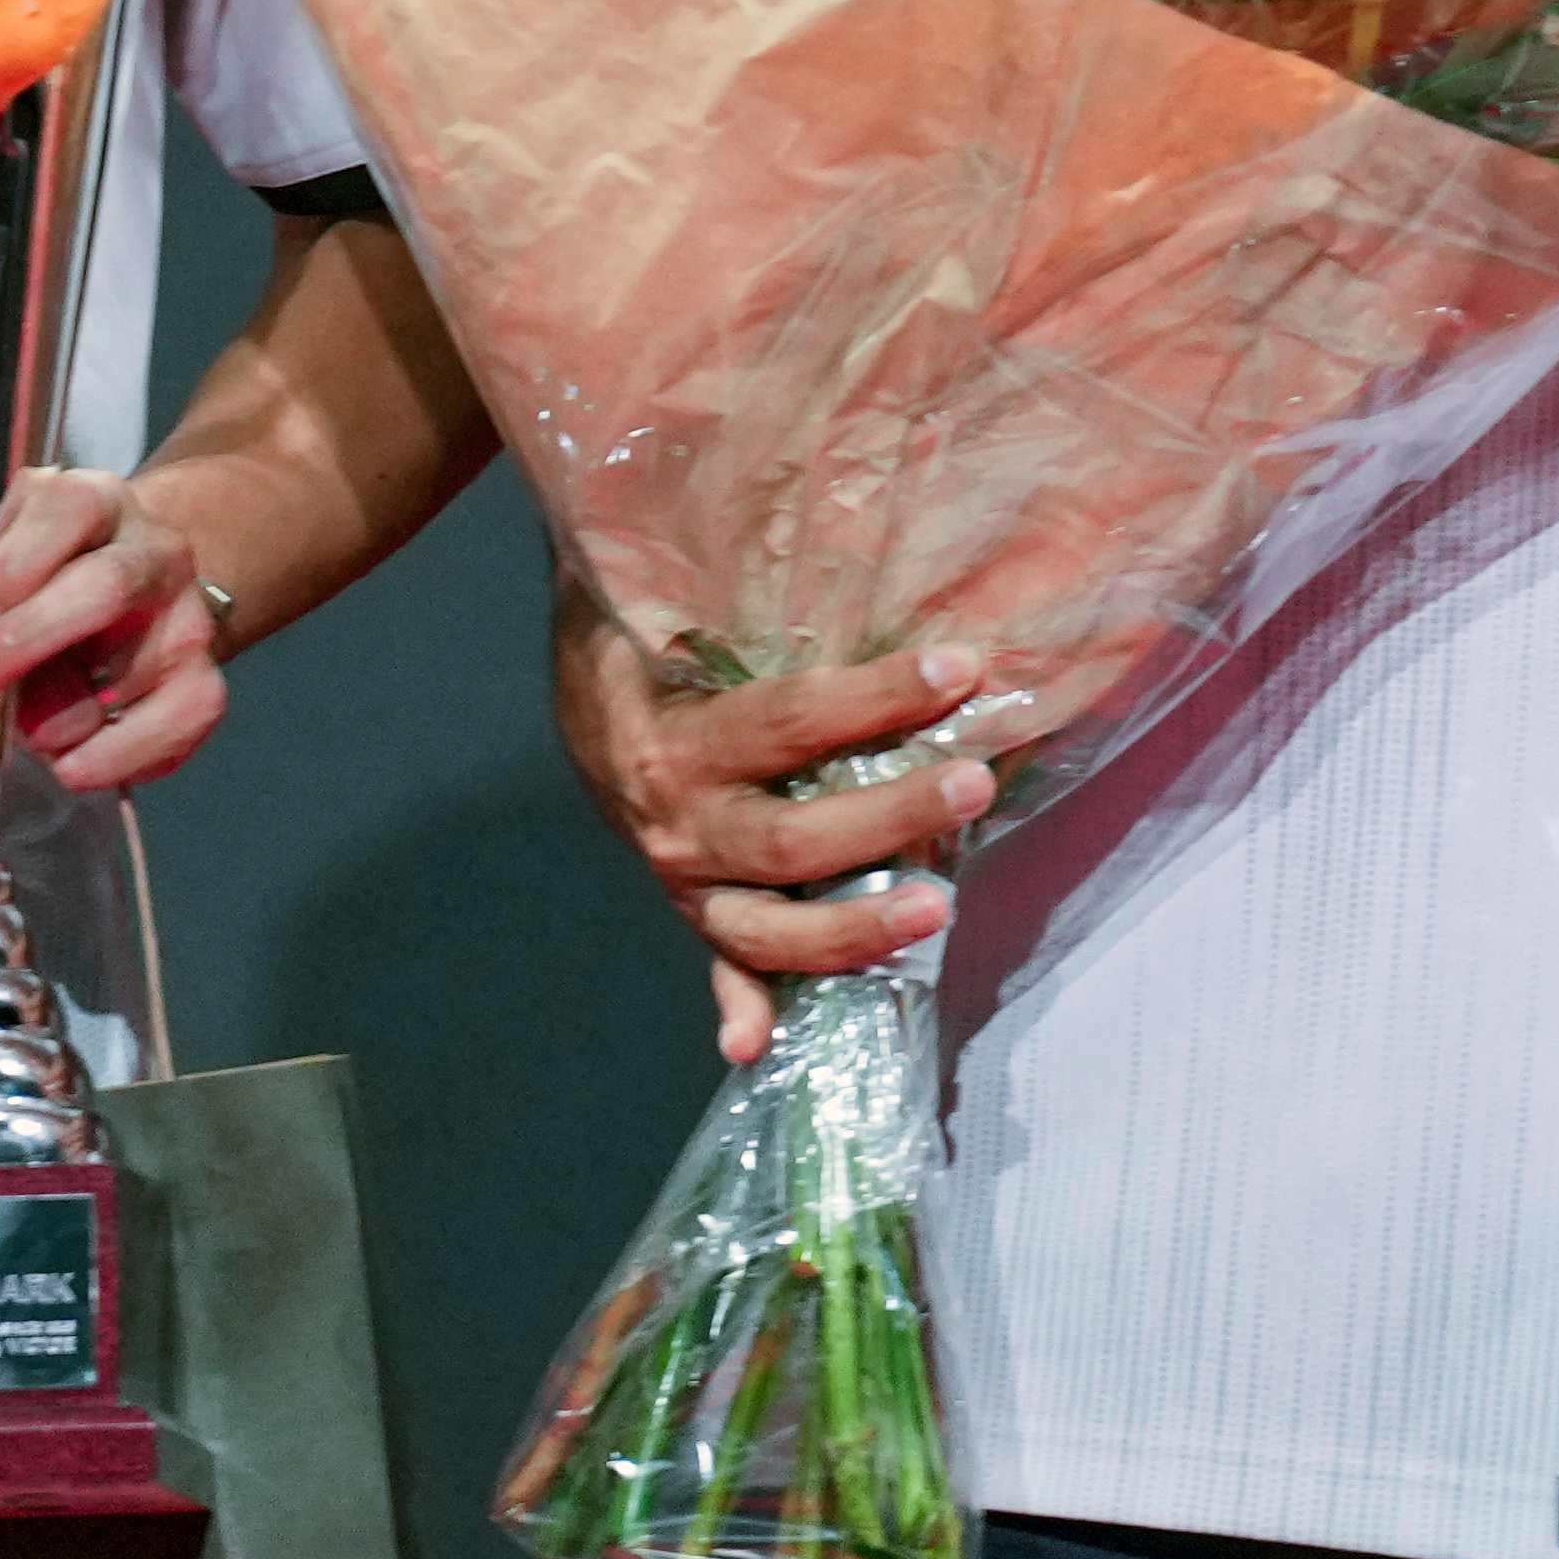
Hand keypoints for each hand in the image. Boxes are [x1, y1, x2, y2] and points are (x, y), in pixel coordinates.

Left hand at [0, 471, 232, 791]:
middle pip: (105, 585)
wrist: (132, 584)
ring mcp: (182, 610)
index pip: (60, 506)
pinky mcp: (202, 670)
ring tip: (28, 736)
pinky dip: (134, 751)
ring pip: (150, 659)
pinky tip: (79, 768)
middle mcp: (143, 544)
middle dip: (27, 641)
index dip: (10, 561)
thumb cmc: (20, 574)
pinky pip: (191, 713)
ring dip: (77, 712)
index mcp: (77, 498)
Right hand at [552, 613, 991, 1064]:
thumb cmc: (649, 633)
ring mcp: (686, 879)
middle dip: (888, 816)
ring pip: (770, 929)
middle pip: (791, 841)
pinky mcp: (699, 911)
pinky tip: (754, 1045)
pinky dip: (742, 1008)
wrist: (584, 696)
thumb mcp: (671, 600)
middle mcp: (678, 824)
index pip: (788, 722)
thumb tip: (812, 513)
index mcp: (674, 742)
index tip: (959, 667)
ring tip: (936, 908)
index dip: (875, 696)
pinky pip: (723, 968)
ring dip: (853, 928)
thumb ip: (732, 583)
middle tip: (973, 782)